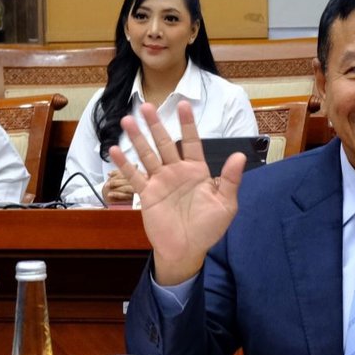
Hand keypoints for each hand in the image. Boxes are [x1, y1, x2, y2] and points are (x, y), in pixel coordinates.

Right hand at [109, 101, 246, 284]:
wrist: (187, 250)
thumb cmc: (208, 228)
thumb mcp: (225, 204)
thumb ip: (229, 179)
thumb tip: (239, 155)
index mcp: (197, 171)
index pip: (191, 142)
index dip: (187, 124)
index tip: (183, 104)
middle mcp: (177, 172)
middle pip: (164, 143)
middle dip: (156, 124)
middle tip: (146, 105)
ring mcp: (160, 182)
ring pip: (147, 155)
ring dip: (137, 138)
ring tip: (127, 120)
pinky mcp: (147, 194)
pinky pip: (134, 176)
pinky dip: (124, 164)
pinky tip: (114, 150)